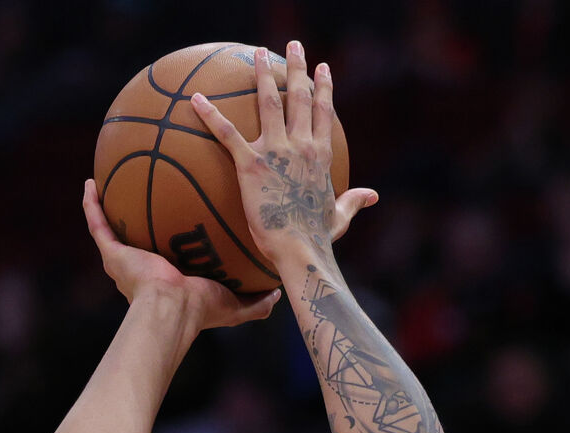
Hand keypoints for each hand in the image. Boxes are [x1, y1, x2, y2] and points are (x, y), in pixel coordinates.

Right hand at [80, 180, 278, 328]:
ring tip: (111, 177)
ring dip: (110, 204)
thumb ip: (257, 301)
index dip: (175, 233)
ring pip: (113, 226)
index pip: (173, 251)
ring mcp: (124, 260)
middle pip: (140, 235)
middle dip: (141, 214)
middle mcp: (145, 267)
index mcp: (171, 277)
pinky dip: (91, 204)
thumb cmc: (201, 308)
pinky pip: (97, 223)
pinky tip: (90, 182)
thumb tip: (277, 293)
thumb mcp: (236, 304)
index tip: (182, 211)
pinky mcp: (111, 254)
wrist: (172, 310)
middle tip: (148, 186)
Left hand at [191, 42, 378, 268]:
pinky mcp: (251, 165)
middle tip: (294, 45)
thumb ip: (354, 200)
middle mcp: (301, 146)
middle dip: (298, 67)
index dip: (324, 87)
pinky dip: (210, 116)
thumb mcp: (341, 216)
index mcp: (320, 156)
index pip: (324, 112)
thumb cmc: (318, 238)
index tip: (323, 67)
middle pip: (300, 96)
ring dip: (264, 74)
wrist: (299, 250)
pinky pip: (227, 134)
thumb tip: (373, 196)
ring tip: (259, 53)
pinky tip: (196, 99)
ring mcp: (276, 152)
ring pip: (270, 102)